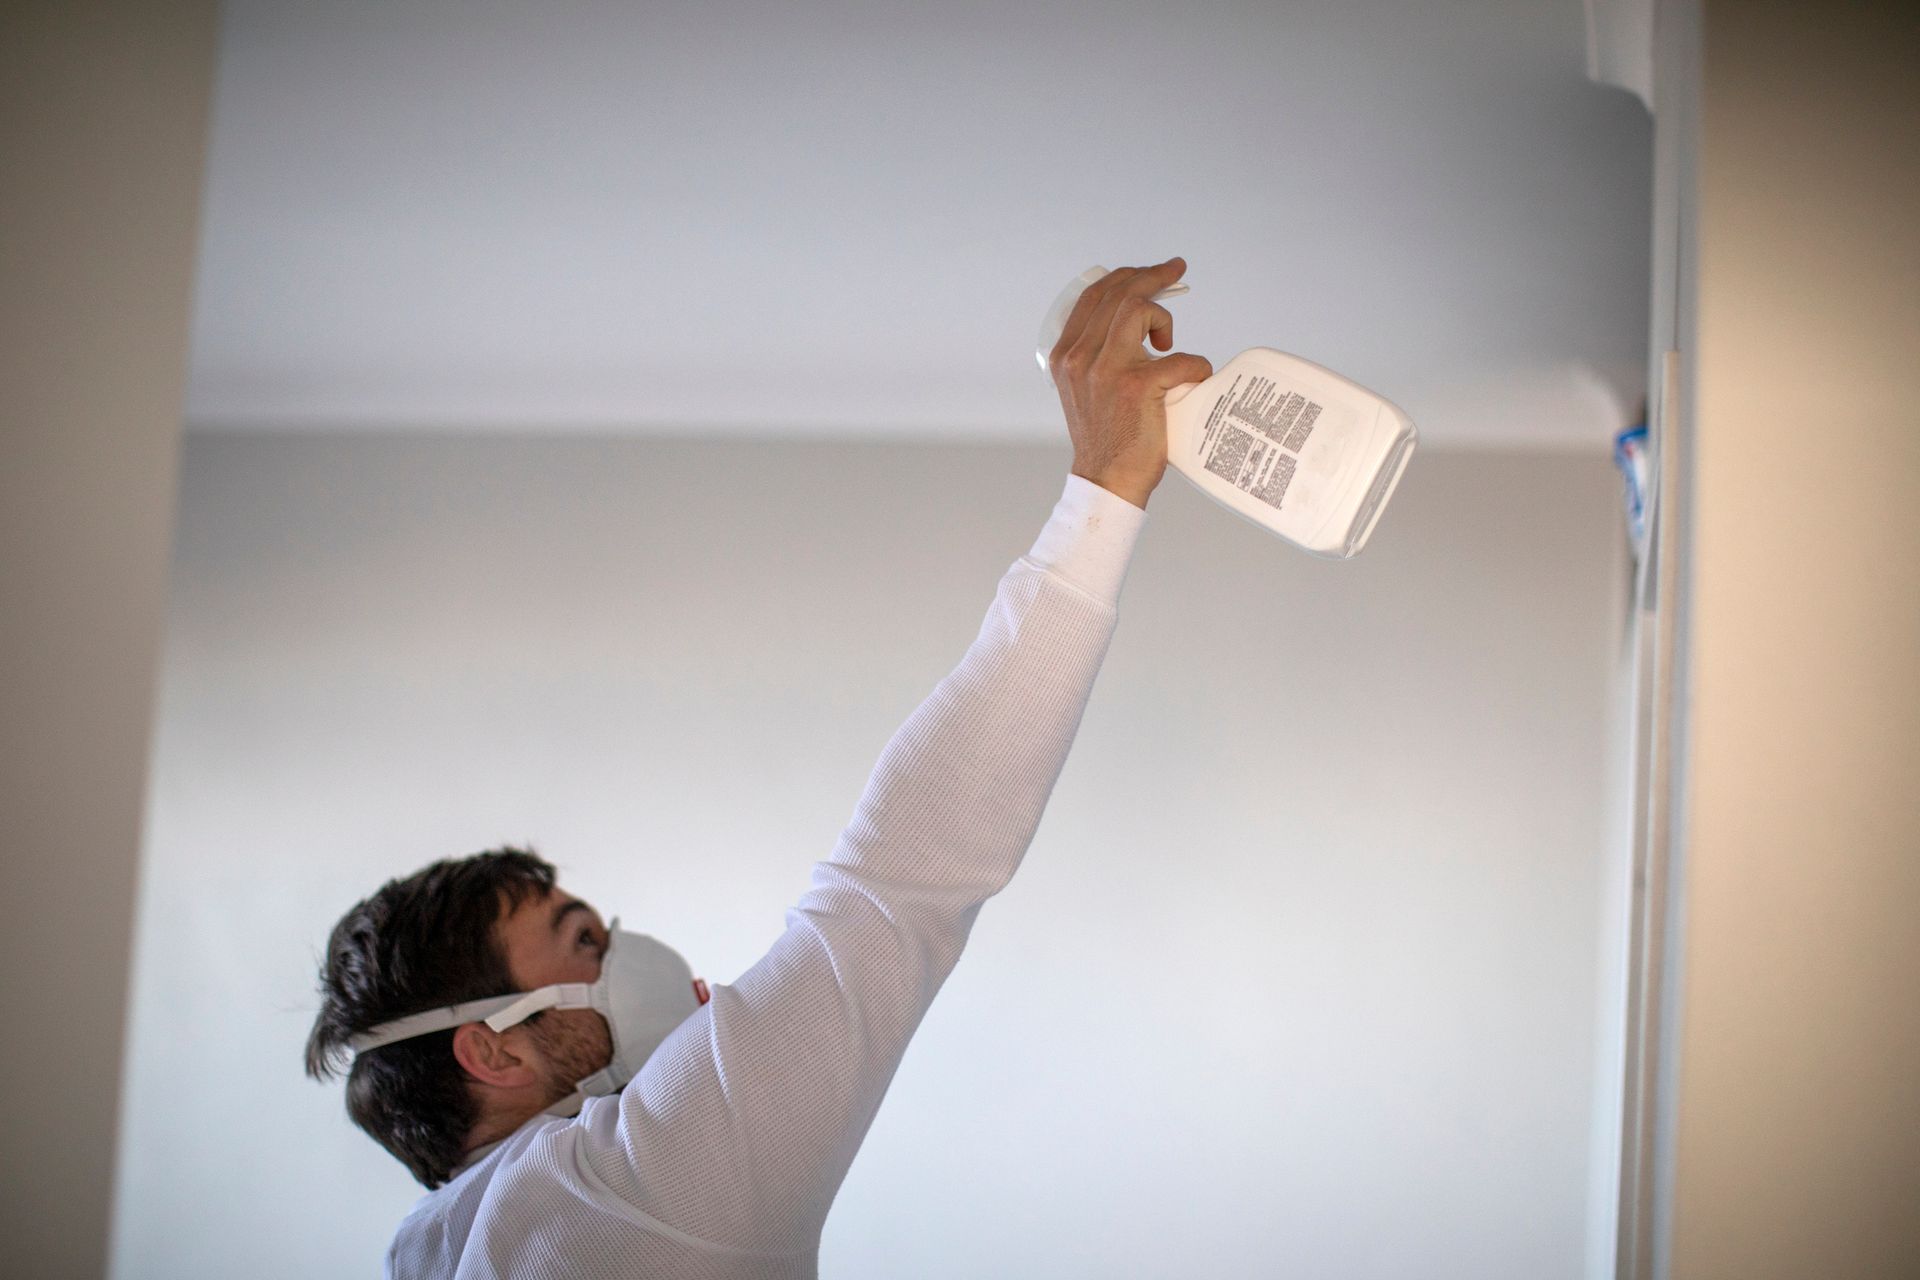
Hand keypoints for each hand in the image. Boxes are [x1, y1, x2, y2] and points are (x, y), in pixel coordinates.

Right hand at [1047, 256, 1213, 508]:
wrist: (1106, 481)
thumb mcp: (1085, 389)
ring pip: (1140, 309)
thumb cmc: (1105, 438)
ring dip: (1165, 316)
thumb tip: (1137, 327)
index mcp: (1065, 354)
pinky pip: (1180, 357)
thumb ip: (1099, 357)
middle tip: (1176, 271)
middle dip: (1152, 276)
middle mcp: (1080, 357)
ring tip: (1168, 341)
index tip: (1150, 273)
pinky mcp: (1138, 386)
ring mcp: (1107, 370)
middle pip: (1119, 294)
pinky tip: (1192, 379)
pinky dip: (1194, 366)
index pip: (1094, 296)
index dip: (1125, 276)